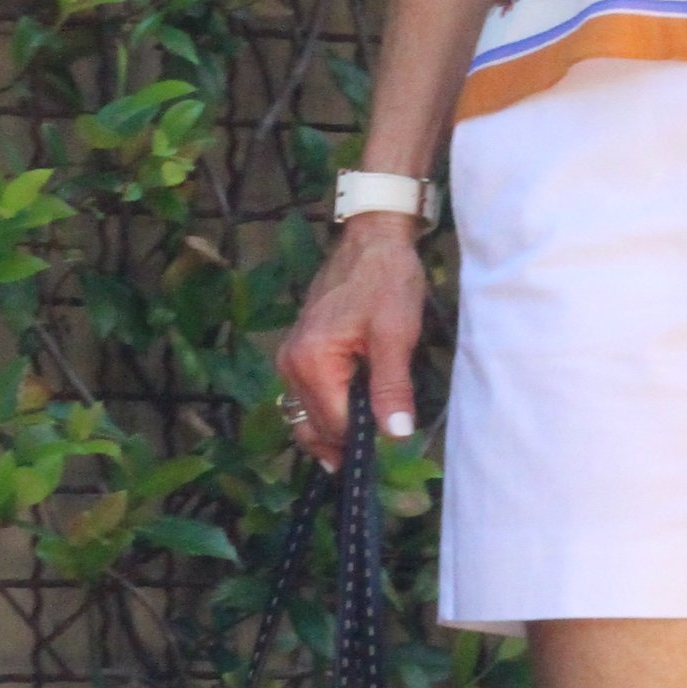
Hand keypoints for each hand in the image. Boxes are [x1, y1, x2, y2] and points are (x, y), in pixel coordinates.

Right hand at [275, 215, 427, 468]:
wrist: (372, 238)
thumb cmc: (386, 281)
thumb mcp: (396, 336)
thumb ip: (392, 388)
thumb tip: (395, 436)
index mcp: (311, 362)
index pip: (334, 426)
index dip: (363, 442)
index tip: (391, 444)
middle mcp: (290, 364)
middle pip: (313, 427)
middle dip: (344, 442)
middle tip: (381, 449)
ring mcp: (290, 357)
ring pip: (306, 415)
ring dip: (333, 431)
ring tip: (366, 438)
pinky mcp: (299, 350)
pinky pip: (306, 396)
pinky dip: (326, 411)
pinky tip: (353, 412)